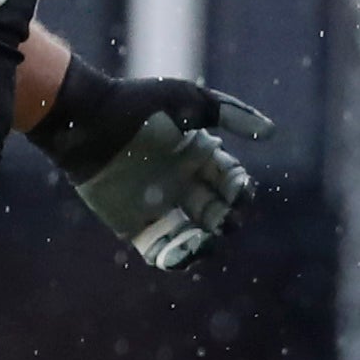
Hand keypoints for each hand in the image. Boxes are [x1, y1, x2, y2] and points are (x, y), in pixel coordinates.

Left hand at [38, 71, 275, 271]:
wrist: (88, 124)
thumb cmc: (139, 106)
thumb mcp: (190, 102)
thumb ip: (232, 114)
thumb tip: (272, 132)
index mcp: (198, 155)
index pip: (232, 179)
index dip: (241, 189)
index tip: (240, 191)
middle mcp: (182, 182)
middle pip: (219, 210)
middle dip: (230, 218)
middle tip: (227, 219)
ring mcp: (159, 205)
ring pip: (196, 235)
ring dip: (208, 243)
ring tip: (209, 240)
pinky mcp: (135, 225)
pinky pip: (162, 250)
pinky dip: (177, 258)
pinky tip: (185, 250)